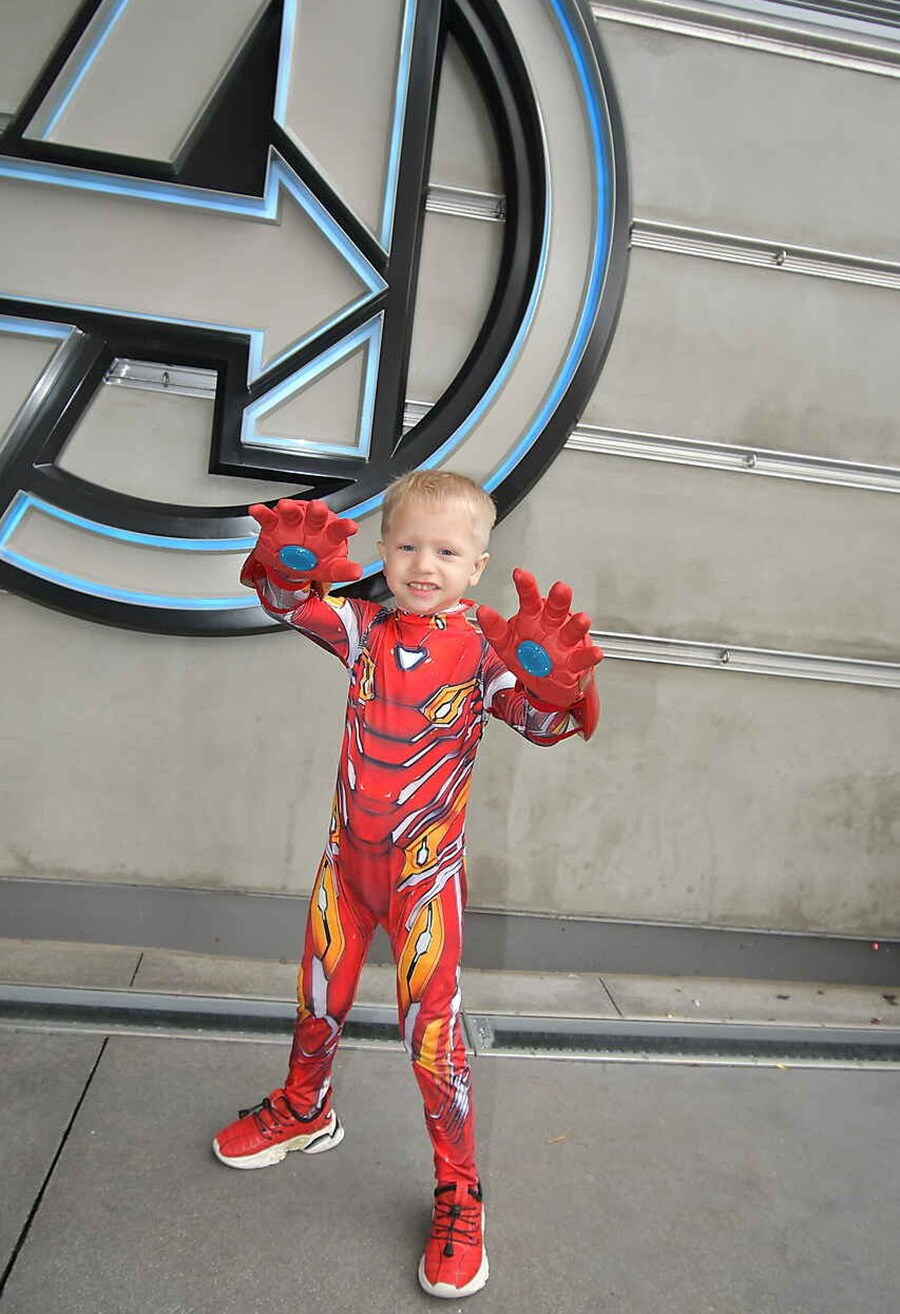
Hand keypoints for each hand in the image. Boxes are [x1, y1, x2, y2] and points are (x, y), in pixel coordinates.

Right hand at [247, 499, 362, 588]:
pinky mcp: (275, 526)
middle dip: (317, 512)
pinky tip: (257, 510)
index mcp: (329, 535)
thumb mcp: (330, 569)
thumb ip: (343, 570)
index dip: (344, 527)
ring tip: (285, 507)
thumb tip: (357, 572)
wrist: (290, 567)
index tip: (350, 526)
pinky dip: (261, 513)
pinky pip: (267, 518)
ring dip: (289, 509)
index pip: (339, 530)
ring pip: (292, 514)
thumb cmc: (314, 562)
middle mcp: (312, 526)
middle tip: (317, 508)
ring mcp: (293, 524)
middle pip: (316, 517)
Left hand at [477, 568, 602, 735]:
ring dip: (578, 624)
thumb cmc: (527, 658)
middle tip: (561, 589)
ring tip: (582, 619)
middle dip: (559, 599)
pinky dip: (591, 655)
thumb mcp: (505, 644)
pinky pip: (584, 657)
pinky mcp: (575, 662)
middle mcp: (551, 626)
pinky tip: (596, 652)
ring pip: (572, 630)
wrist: (544, 686)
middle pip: (556, 609)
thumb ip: (495, 628)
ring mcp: (565, 642)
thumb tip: (482, 611)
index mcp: (533, 618)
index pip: (529, 599)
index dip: (525, 586)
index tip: (520, 574)